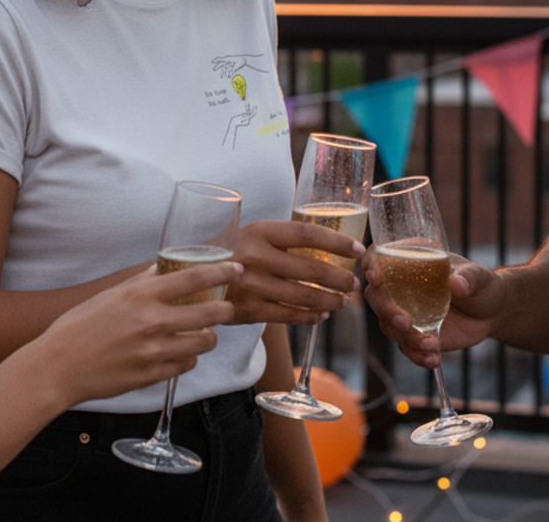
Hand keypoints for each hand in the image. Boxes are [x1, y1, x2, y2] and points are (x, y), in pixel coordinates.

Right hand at [41, 261, 239, 404]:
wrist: (59, 366)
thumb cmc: (80, 326)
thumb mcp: (112, 295)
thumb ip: (143, 282)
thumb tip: (165, 269)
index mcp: (141, 294)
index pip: (195, 277)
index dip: (222, 272)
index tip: (236, 268)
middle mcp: (152, 321)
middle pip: (209, 313)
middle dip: (225, 310)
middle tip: (226, 308)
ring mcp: (154, 351)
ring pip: (203, 343)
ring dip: (207, 337)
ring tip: (201, 333)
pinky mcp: (153, 376)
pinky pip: (186, 365)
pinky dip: (187, 358)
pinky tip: (177, 353)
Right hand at [226, 220, 363, 324]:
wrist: (189, 276)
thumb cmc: (230, 251)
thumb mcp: (251, 234)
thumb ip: (282, 238)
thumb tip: (328, 244)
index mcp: (259, 231)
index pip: (307, 234)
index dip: (337, 242)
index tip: (358, 249)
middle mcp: (255, 257)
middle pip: (312, 269)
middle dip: (341, 278)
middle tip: (354, 282)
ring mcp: (252, 286)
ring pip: (305, 296)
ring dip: (331, 300)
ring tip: (344, 300)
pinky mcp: (248, 311)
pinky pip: (290, 316)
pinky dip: (311, 317)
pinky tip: (322, 314)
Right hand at [362, 246, 502, 368]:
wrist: (492, 313)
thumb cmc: (481, 285)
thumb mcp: (478, 277)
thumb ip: (468, 278)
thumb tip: (456, 284)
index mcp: (409, 261)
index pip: (377, 258)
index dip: (371, 266)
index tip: (377, 278)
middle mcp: (400, 286)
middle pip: (376, 296)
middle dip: (387, 310)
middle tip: (406, 323)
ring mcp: (406, 311)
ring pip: (389, 325)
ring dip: (406, 338)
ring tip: (433, 346)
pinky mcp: (415, 334)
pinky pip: (405, 347)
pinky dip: (416, 355)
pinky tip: (433, 359)